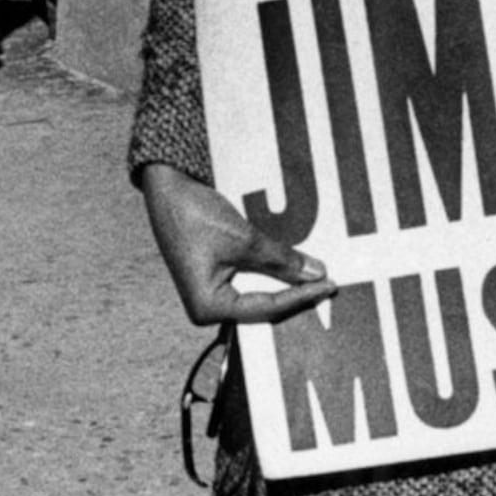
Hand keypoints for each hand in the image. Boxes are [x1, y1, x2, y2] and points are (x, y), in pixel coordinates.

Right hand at [141, 163, 335, 327]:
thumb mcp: (244, 239)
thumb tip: (316, 273)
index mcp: (207, 307)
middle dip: (293, 294)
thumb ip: (281, 260)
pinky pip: (248, 281)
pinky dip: (270, 273)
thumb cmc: (195, 214)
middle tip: (326, 284)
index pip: (265, 308)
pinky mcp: (213, 277)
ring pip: (257, 294)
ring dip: (284, 284)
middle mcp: (206, 308)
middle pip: (261, 307)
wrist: (167, 187)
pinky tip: (291, 267)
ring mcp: (208, 293)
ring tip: (314, 277)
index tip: (328, 285)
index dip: (299, 296)